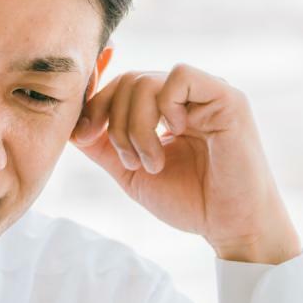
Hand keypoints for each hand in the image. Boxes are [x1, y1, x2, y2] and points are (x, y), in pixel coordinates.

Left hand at [71, 65, 301, 264]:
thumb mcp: (132, 172)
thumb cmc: (192, 202)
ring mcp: (207, 94)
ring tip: (154, 163)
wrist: (231, 227)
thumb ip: (103, 146)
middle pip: (128, 81)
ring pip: (146, 81)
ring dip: (137, 127)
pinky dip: (166, 106)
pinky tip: (176, 134)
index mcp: (167, 110)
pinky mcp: (227, 98)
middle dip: (115, 123)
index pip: (121, 85)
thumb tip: (71, 122)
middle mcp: (187, 97)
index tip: (84, 135)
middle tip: (130, 162)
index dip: (95, 103)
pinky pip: (180, 75)